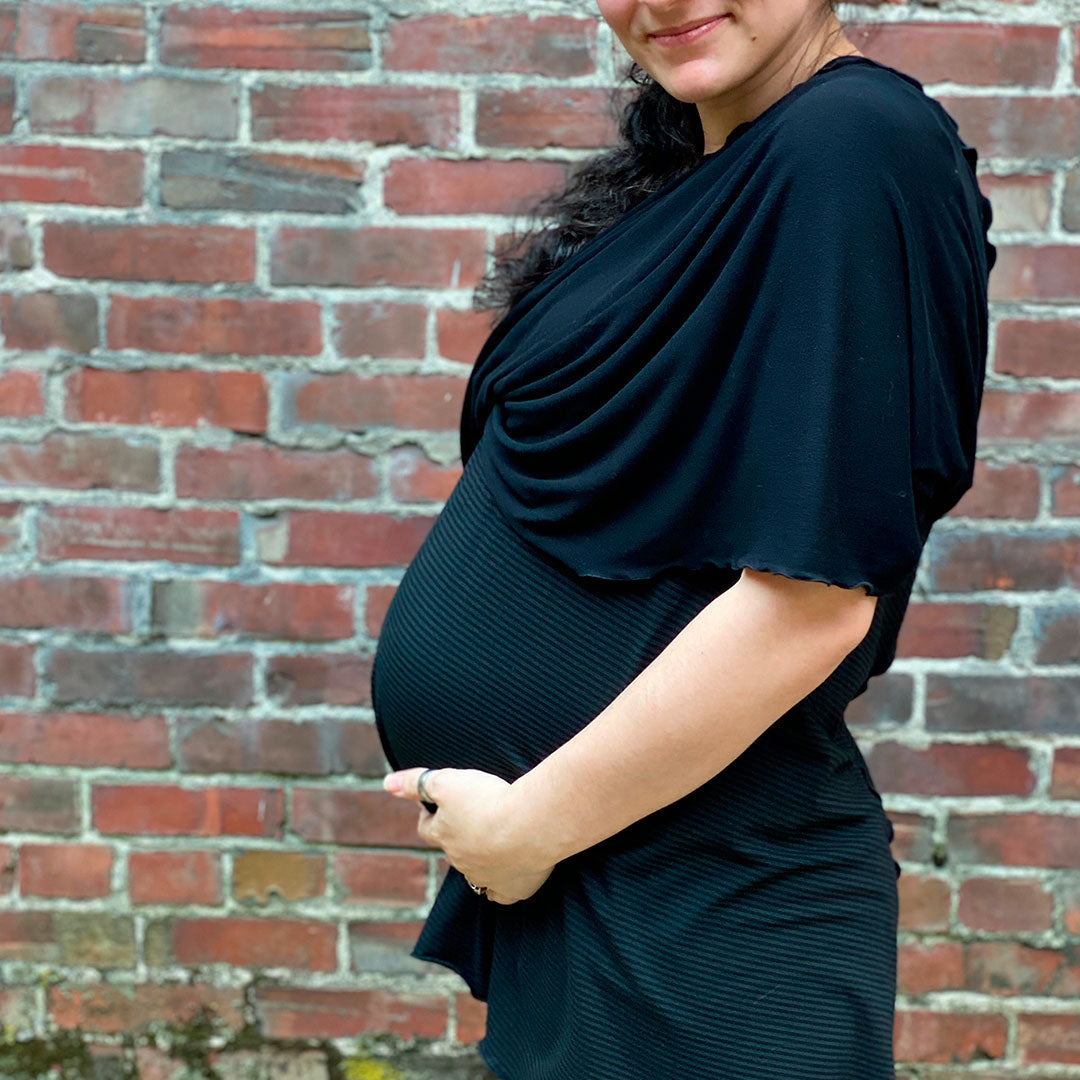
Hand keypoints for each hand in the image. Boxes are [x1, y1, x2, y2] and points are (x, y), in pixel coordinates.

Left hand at [383, 766, 556, 904]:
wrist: (529, 826)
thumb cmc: (488, 800)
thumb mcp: (448, 782)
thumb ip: (417, 782)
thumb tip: (388, 783)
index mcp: (444, 835)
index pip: (426, 829)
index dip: (428, 816)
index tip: (434, 806)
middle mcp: (461, 861)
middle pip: (452, 850)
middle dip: (458, 835)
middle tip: (473, 816)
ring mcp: (487, 877)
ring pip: (476, 872)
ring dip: (481, 857)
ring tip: (495, 839)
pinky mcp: (514, 887)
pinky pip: (502, 893)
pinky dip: (502, 886)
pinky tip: (507, 876)